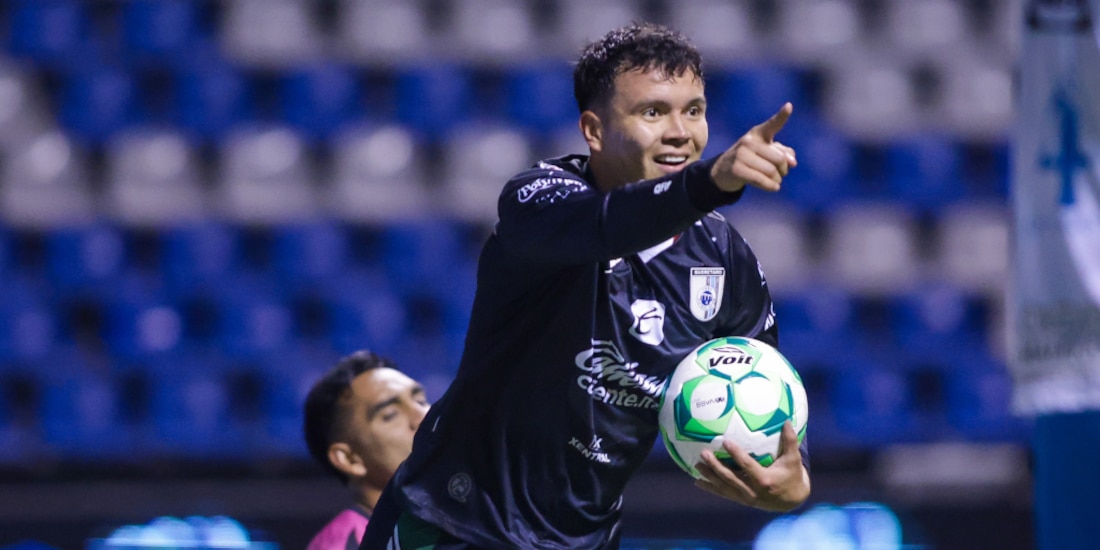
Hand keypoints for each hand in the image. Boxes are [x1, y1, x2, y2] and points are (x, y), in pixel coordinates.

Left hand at [693, 421, 809, 511]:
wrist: (791, 501)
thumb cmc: (792, 475)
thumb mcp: (793, 459)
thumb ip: (790, 441)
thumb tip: (787, 420)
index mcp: (764, 480)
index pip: (747, 465)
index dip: (736, 454)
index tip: (725, 442)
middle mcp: (753, 491)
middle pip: (730, 478)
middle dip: (715, 466)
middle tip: (704, 453)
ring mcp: (746, 497)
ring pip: (724, 487)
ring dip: (709, 477)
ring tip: (696, 465)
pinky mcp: (741, 500)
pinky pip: (723, 494)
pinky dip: (710, 488)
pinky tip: (697, 481)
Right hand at [710, 103, 797, 192]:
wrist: (723, 171)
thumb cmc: (751, 160)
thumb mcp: (766, 153)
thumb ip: (783, 154)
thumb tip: (792, 162)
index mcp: (758, 133)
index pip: (772, 125)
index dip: (782, 116)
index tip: (789, 106)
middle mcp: (749, 141)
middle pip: (779, 159)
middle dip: (784, 169)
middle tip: (781, 173)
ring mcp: (741, 155)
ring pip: (772, 171)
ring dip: (777, 180)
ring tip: (774, 181)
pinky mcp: (737, 170)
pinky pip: (762, 180)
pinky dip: (771, 186)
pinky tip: (774, 188)